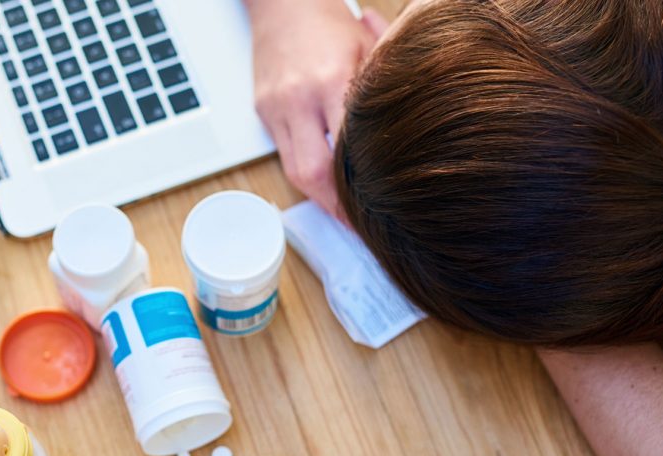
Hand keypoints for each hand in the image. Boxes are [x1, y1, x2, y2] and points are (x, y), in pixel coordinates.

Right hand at [245, 0, 388, 218]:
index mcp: (329, 82)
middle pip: (310, 172)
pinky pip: (283, 150)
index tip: (373, 212)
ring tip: (341, 210)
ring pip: (292, 169)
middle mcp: (297, 99)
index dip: (356, 189)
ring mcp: (274, 107)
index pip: (343, 151)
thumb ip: (380, 95)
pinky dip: (305, 167)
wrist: (282, 2)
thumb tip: (400, 142)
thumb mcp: (367, 51)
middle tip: (355, 225)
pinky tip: (323, 177)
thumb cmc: (328, 22)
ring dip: (318, 195)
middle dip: (333, 206)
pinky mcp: (262, 110)